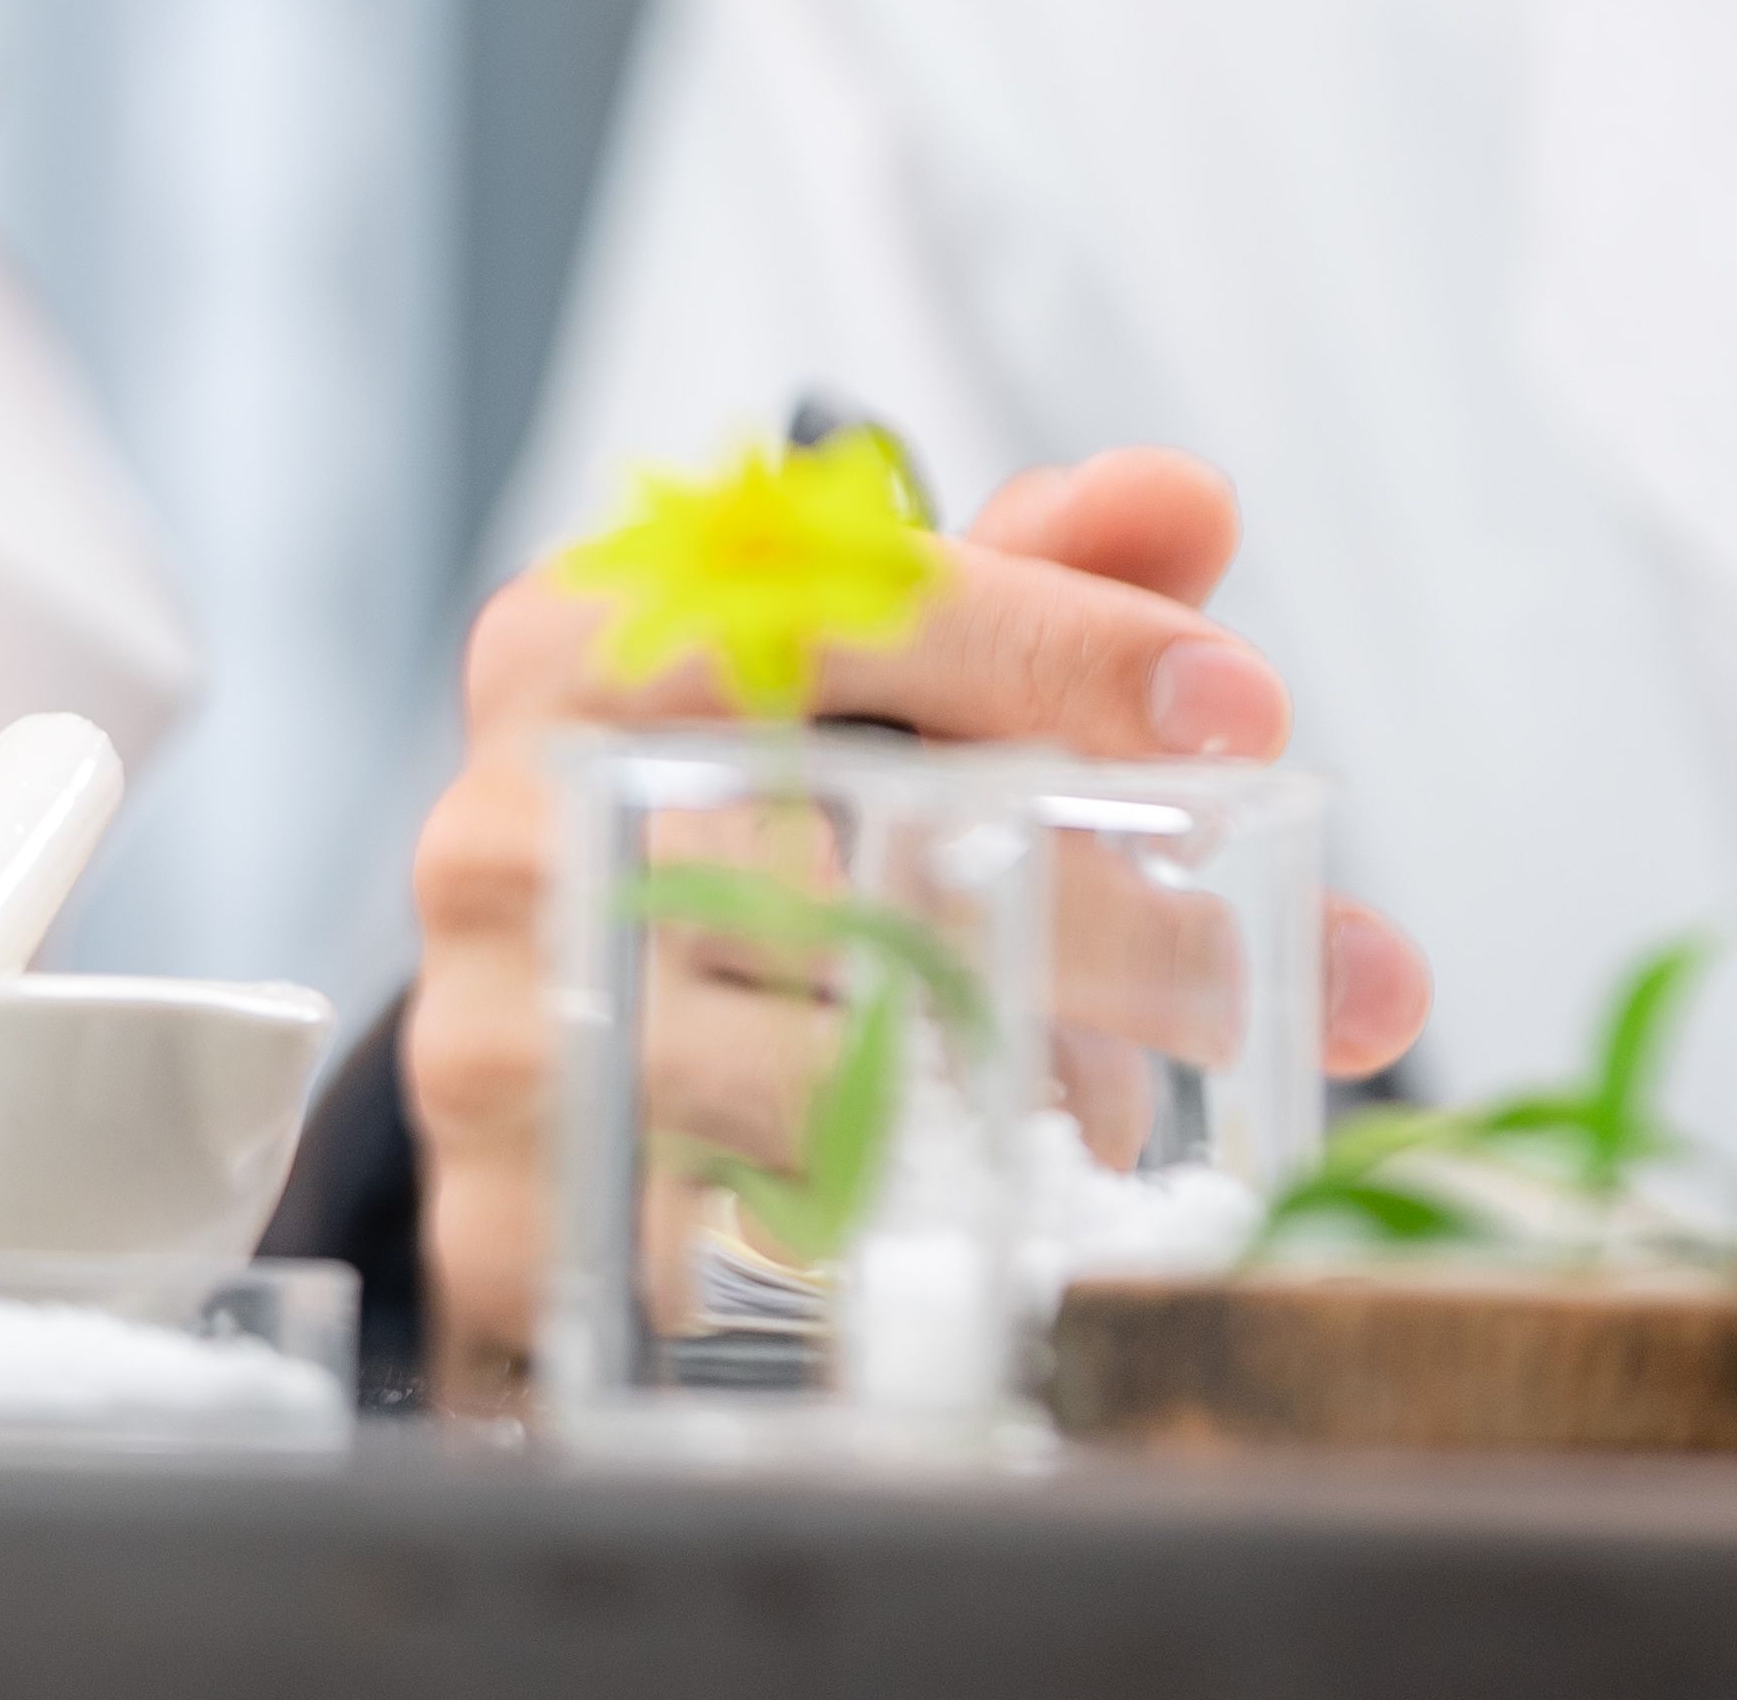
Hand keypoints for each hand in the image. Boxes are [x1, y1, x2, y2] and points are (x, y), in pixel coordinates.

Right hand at [402, 446, 1435, 1385]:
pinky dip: (885, 1230)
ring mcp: (488, 1019)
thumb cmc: (746, 829)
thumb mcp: (876, 690)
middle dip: (1093, 924)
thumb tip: (1181, 499)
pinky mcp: (506, 1214)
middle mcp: (506, 815)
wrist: (565, 1046)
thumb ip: (1036, 585)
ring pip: (806, 1068)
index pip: (830, 601)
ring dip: (1006, 1096)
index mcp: (583, 643)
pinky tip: (964, 1210)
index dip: (1053, 646)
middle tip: (1248, 976)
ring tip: (1114, 1104)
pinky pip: (742, 1238)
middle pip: (840, 855)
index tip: (1238, 710)